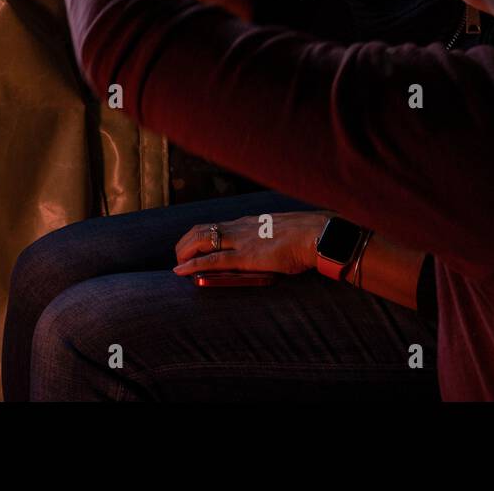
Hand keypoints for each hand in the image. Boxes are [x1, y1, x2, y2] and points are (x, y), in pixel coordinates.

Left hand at [172, 211, 332, 276]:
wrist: (316, 235)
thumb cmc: (306, 237)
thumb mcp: (282, 233)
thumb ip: (270, 238)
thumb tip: (270, 249)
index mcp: (249, 223)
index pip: (216, 225)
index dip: (198, 235)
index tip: (191, 246)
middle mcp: (240, 228)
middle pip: (201, 230)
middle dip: (185, 244)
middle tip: (180, 258)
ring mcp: (241, 241)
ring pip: (201, 242)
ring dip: (184, 253)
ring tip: (177, 265)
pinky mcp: (245, 257)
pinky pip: (212, 260)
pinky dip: (192, 265)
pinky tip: (181, 271)